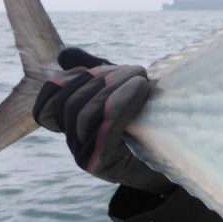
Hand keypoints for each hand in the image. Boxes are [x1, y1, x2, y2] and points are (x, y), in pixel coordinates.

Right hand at [33, 47, 171, 193]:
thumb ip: (94, 75)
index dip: (64, 82)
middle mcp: (74, 144)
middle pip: (70, 104)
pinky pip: (106, 128)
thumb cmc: (150, 128)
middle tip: (136, 70)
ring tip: (142, 76)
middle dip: (101, 79)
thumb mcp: (119, 95)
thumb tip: (65, 55)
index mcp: (72, 128)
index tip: (95, 70)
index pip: (46, 105)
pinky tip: (141, 87)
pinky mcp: (104, 165)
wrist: (176, 166)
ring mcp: (85, 157)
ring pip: (85, 114)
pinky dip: (122, 103)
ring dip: (114, 88)